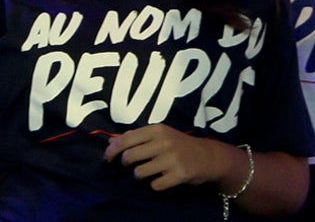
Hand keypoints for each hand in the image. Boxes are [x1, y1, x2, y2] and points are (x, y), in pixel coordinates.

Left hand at [104, 125, 234, 191]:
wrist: (207, 156)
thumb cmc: (179, 144)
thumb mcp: (161, 134)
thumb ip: (137, 137)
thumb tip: (111, 142)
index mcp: (157, 129)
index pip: (126, 139)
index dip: (112, 150)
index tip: (107, 158)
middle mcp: (164, 142)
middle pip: (129, 157)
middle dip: (126, 164)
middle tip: (131, 165)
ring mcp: (172, 159)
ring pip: (139, 173)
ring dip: (140, 175)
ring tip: (149, 171)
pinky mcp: (179, 174)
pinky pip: (155, 185)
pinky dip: (156, 184)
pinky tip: (163, 178)